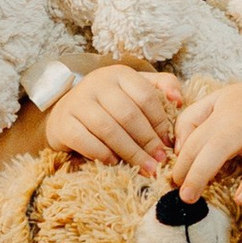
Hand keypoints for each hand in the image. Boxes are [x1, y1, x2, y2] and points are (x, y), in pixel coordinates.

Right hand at [42, 64, 181, 178]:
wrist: (66, 111)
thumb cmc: (108, 104)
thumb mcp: (134, 89)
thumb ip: (161, 87)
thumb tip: (178, 100)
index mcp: (119, 74)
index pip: (145, 96)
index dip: (160, 122)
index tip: (168, 144)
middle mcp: (97, 83)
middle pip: (128, 114)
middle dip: (147, 141)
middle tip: (159, 161)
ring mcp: (78, 102)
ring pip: (109, 129)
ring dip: (130, 152)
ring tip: (145, 168)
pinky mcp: (63, 123)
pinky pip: (85, 141)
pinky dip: (103, 154)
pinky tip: (115, 163)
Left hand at [170, 74, 241, 209]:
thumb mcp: (219, 101)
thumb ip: (192, 120)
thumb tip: (179, 150)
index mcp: (227, 112)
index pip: (198, 139)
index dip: (183, 163)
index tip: (175, 182)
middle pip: (220, 147)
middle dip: (200, 173)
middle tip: (187, 197)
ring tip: (241, 200)